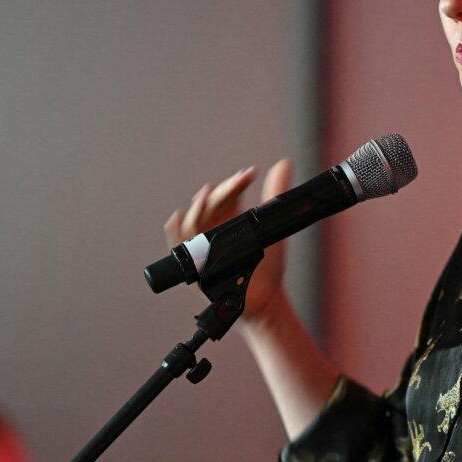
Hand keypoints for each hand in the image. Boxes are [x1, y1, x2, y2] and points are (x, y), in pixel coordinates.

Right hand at [163, 158, 293, 322]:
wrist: (266, 297)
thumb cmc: (267, 264)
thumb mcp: (273, 226)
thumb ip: (276, 194)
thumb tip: (284, 164)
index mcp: (231, 216)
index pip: (228, 193)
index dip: (235, 183)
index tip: (249, 175)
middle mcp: (214, 227)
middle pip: (210, 204)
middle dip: (221, 192)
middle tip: (236, 183)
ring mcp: (203, 244)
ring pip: (194, 221)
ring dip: (198, 207)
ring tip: (206, 196)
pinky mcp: (197, 262)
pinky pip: (181, 246)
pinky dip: (177, 232)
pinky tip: (179, 220)